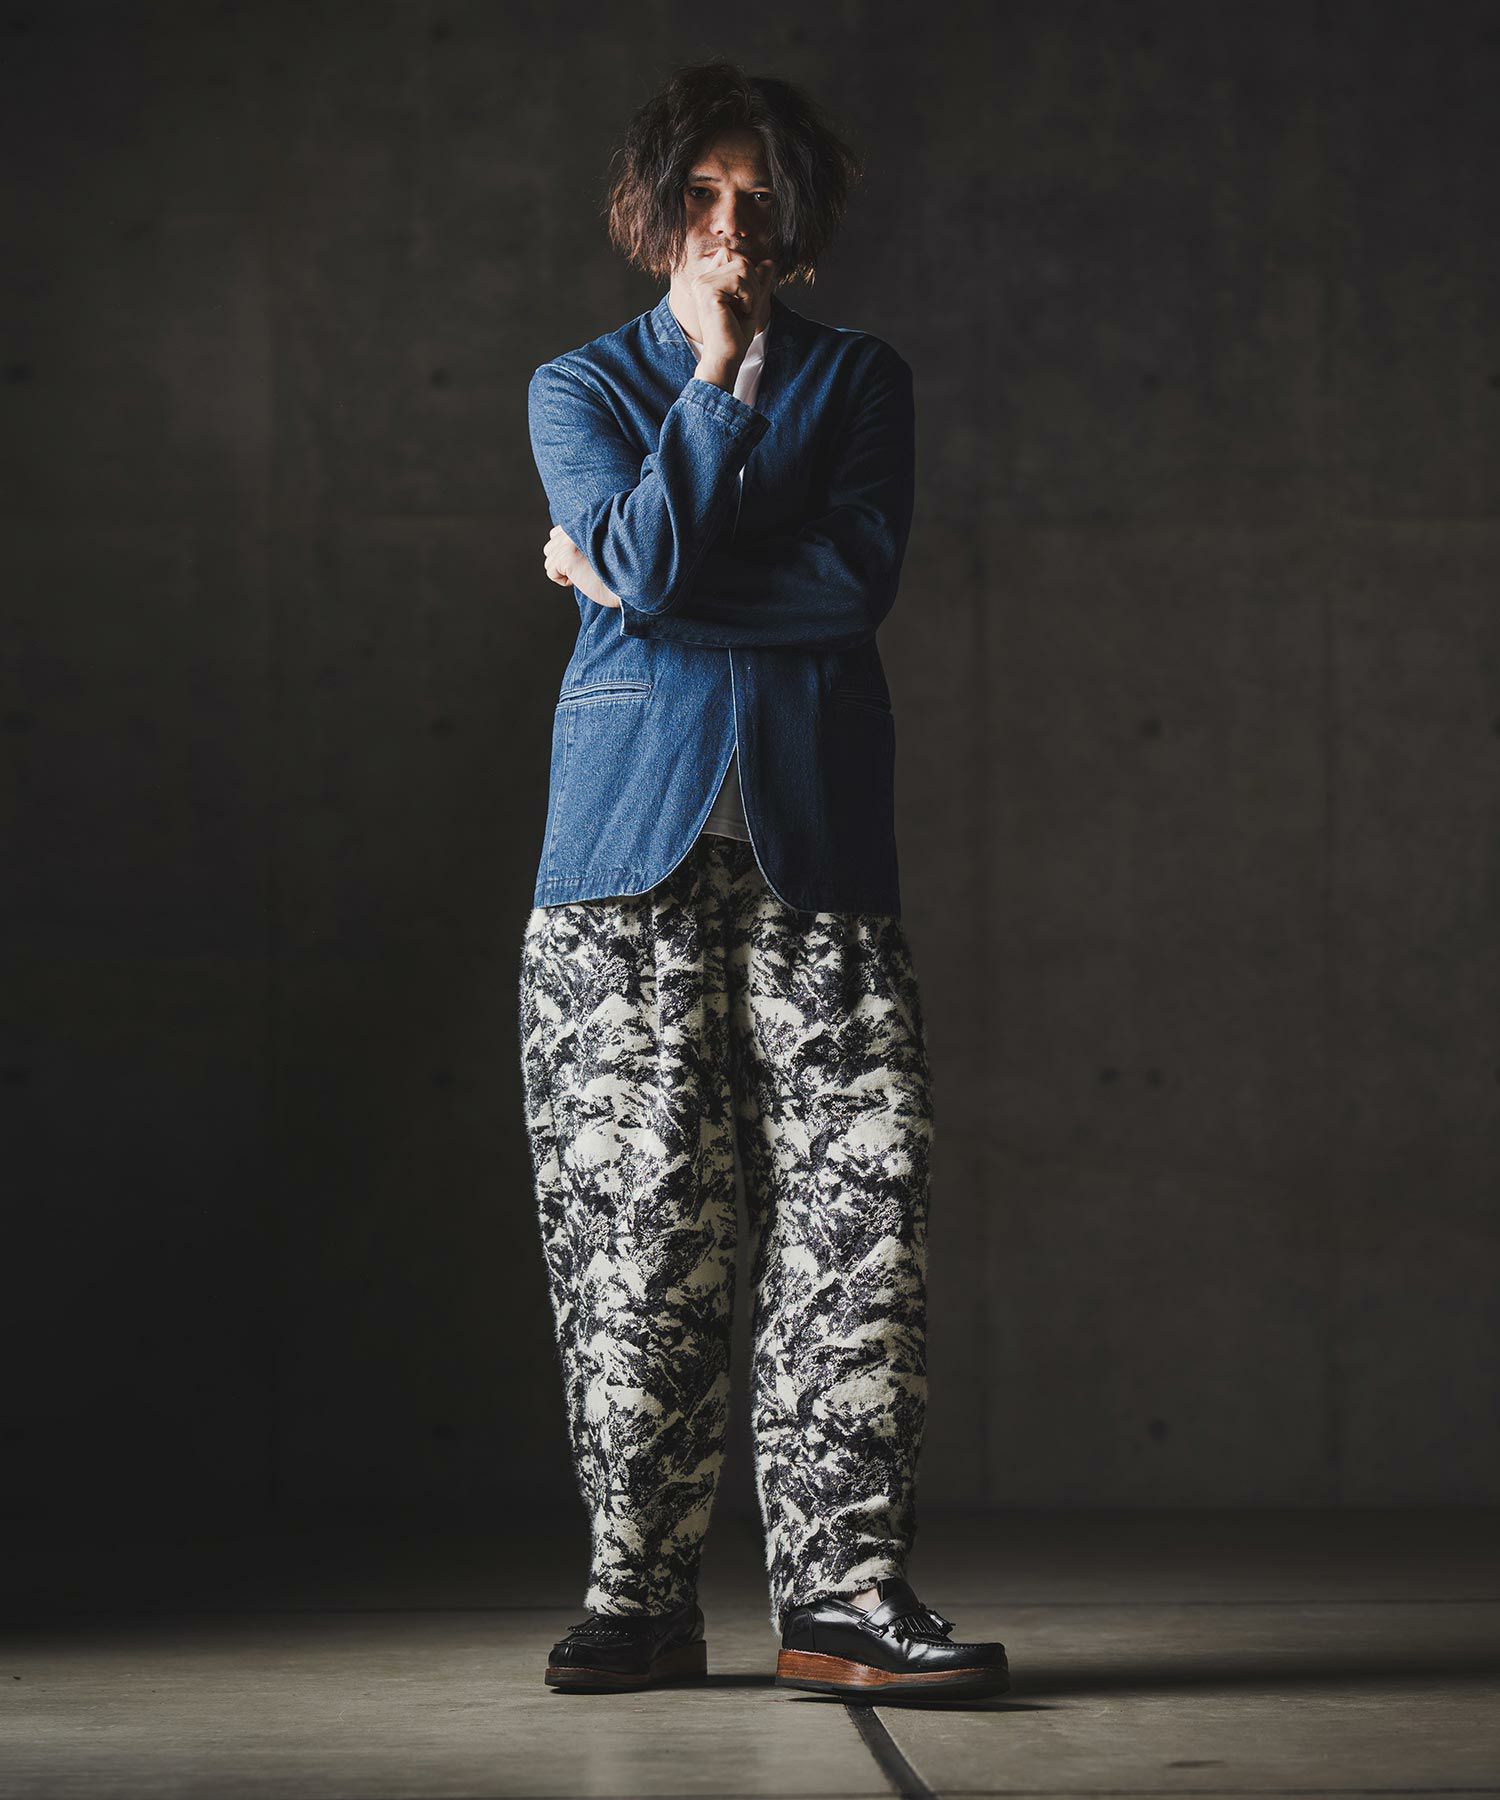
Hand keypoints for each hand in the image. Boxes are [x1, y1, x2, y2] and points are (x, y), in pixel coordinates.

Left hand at [544, 525, 620, 608]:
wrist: (626, 582)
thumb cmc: (614, 569)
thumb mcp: (593, 547)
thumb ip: (575, 540)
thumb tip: (554, 548)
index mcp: (580, 522)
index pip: (555, 535)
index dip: (565, 552)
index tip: (583, 559)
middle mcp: (573, 528)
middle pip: (549, 549)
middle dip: (563, 562)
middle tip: (585, 567)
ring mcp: (568, 541)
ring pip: (549, 561)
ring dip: (563, 571)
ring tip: (584, 571)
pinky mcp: (566, 556)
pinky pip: (551, 572)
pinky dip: (564, 581)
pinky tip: (581, 578)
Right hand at [686, 246, 775, 364]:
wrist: (726, 358)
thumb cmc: (735, 335)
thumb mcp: (752, 302)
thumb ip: (758, 281)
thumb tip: (769, 261)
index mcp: (707, 281)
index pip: (731, 254)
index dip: (747, 271)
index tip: (746, 297)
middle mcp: (701, 279)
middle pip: (740, 258)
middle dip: (753, 281)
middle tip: (749, 304)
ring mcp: (703, 284)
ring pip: (742, 266)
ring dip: (753, 290)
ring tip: (746, 309)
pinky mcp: (709, 292)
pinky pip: (740, 280)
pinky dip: (749, 296)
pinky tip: (743, 311)